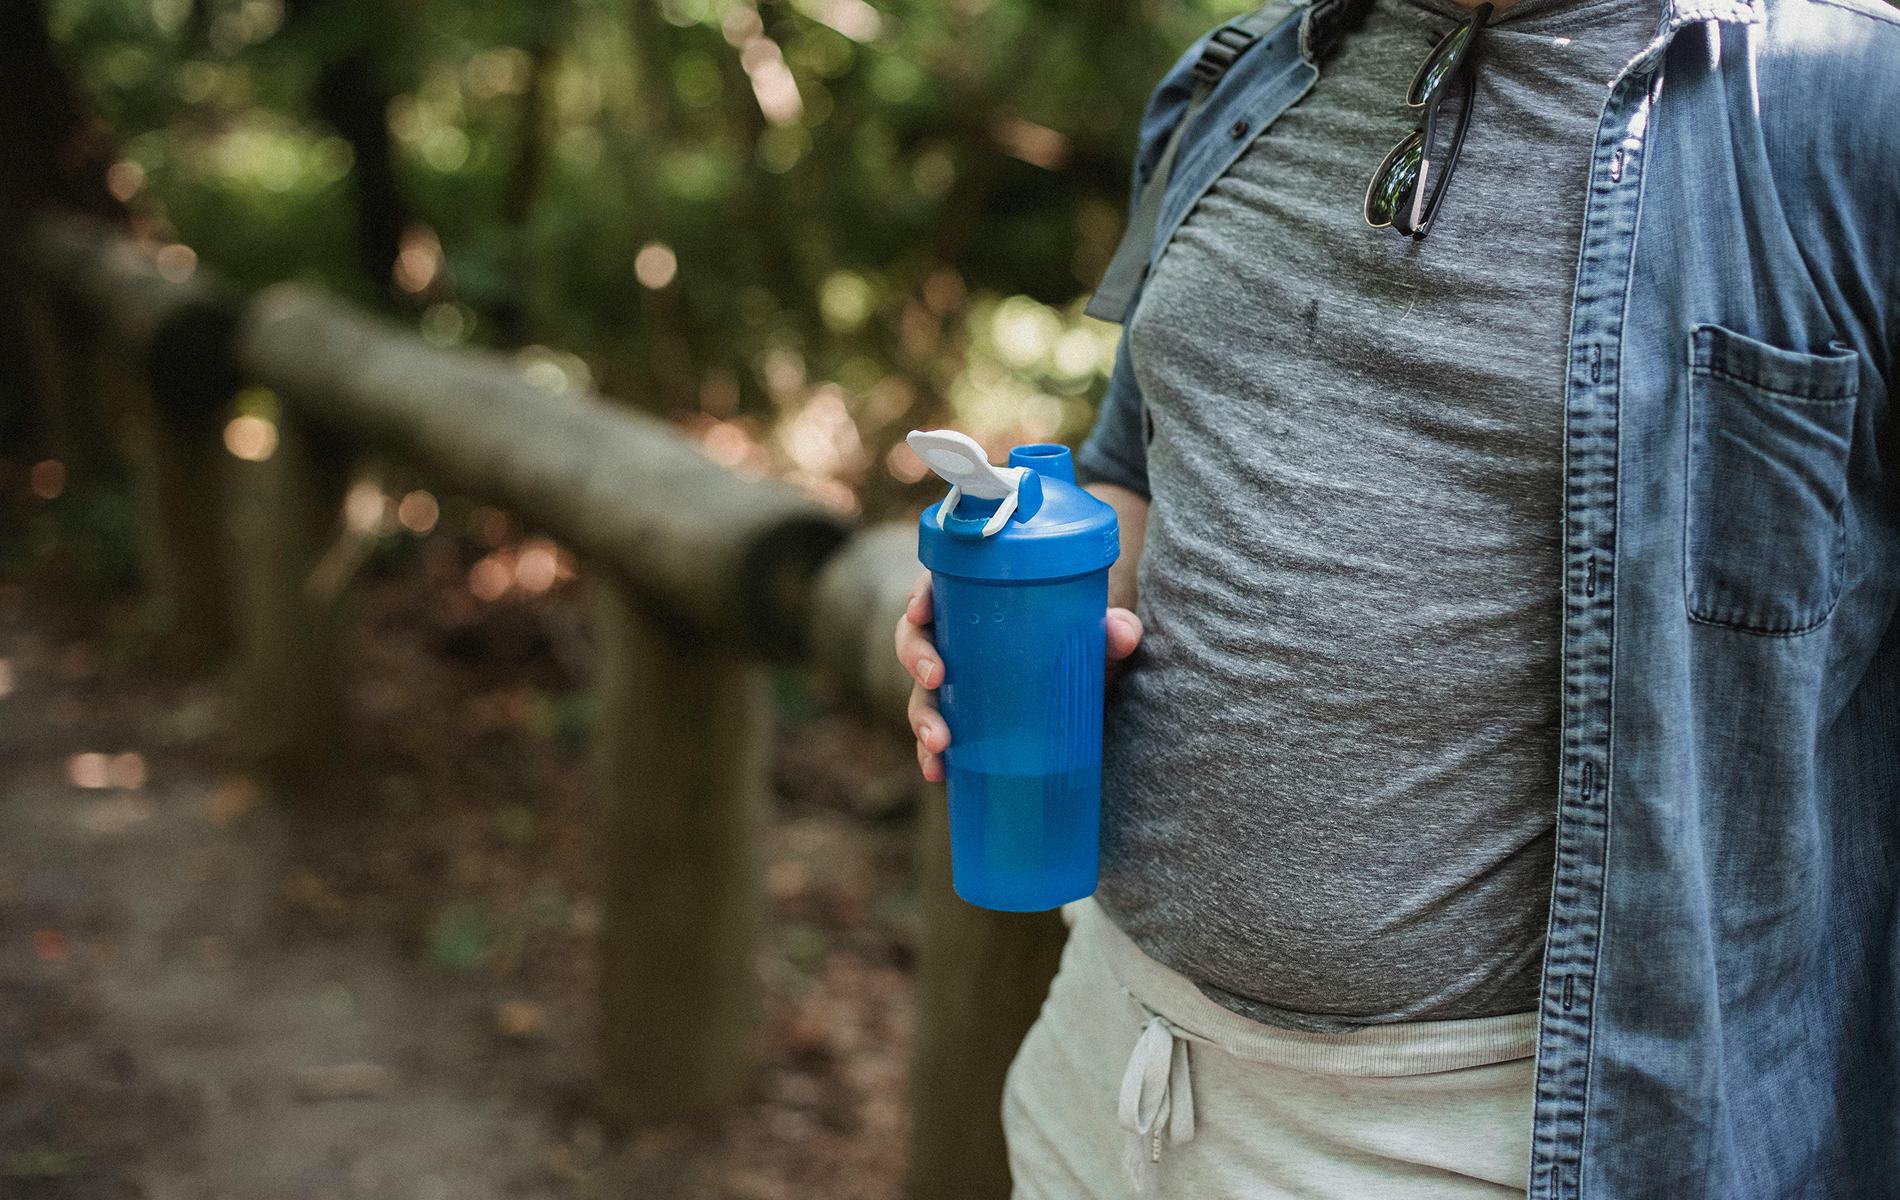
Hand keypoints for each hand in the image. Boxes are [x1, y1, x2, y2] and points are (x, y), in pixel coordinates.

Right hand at [894, 570, 1142, 782]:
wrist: (1091, 697)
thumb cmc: (1082, 651)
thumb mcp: (1097, 641)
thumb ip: (1114, 631)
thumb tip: (1122, 632)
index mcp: (978, 605)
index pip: (938, 590)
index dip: (920, 596)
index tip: (920, 612)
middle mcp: (958, 642)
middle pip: (916, 639)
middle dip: (916, 656)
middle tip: (935, 676)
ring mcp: (956, 687)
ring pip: (921, 694)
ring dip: (921, 718)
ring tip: (938, 742)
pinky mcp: (963, 724)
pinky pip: (935, 737)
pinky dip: (931, 755)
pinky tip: (939, 771)